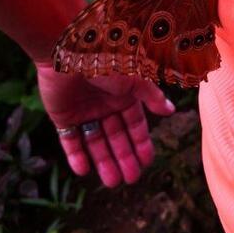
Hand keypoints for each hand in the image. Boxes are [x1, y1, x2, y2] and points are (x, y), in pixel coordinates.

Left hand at [35, 62, 174, 187]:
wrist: (67, 50)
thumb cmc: (104, 60)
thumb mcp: (134, 80)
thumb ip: (151, 96)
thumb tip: (171, 110)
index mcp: (123, 95)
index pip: (134, 124)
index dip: (141, 143)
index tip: (147, 162)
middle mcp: (104, 105)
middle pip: (116, 137)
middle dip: (124, 158)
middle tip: (131, 179)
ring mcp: (83, 111)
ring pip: (95, 142)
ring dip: (104, 161)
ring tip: (112, 182)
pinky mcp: (62, 116)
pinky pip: (70, 140)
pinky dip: (76, 155)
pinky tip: (84, 171)